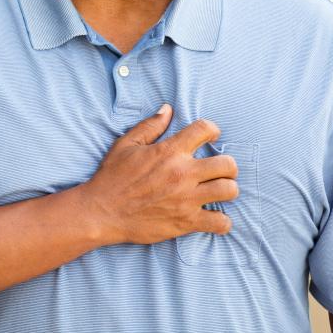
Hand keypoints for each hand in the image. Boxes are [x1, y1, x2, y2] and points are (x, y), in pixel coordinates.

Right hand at [80, 104, 238, 244]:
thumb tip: (168, 109)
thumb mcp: (126, 145)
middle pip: (227, 164)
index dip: (212, 130)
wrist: (102, 211)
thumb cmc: (112, 177)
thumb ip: (150, 126)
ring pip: (229, 190)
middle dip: (227, 165)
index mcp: (169, 151)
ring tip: (217, 191)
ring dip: (227, 189)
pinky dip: (221, 221)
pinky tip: (212, 216)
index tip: (210, 136)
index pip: (204, 130)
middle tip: (218, 169)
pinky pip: (220, 222)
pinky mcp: (186, 222)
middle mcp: (183, 173)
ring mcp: (187, 199)